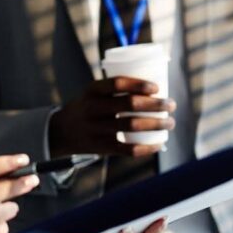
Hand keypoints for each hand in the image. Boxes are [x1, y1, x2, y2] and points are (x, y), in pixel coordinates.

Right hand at [49, 77, 175, 156]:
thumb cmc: (88, 107)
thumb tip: (157, 87)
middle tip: (171, 105)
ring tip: (170, 123)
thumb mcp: (94, 93)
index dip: (139, 84)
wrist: (61, 131)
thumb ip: (117, 89)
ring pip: (132, 126)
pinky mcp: (100, 147)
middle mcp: (93, 108)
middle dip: (155, 105)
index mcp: (92, 90)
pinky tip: (159, 144)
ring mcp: (96, 129)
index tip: (157, 88)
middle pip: (129, 105)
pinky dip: (146, 148)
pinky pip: (127, 149)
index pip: (117, 83)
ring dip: (156, 124)